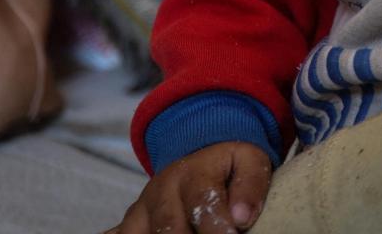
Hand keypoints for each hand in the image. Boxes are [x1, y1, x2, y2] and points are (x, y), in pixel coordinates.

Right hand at [107, 142, 270, 233]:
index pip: (202, 203)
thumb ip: (250, 186)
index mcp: (193, 173)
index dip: (216, 226)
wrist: (198, 155)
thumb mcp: (250, 162)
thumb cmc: (228, 164)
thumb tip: (243, 217)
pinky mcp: (131, 223)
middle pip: (170, 227)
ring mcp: (141, 209)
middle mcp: (161, 190)